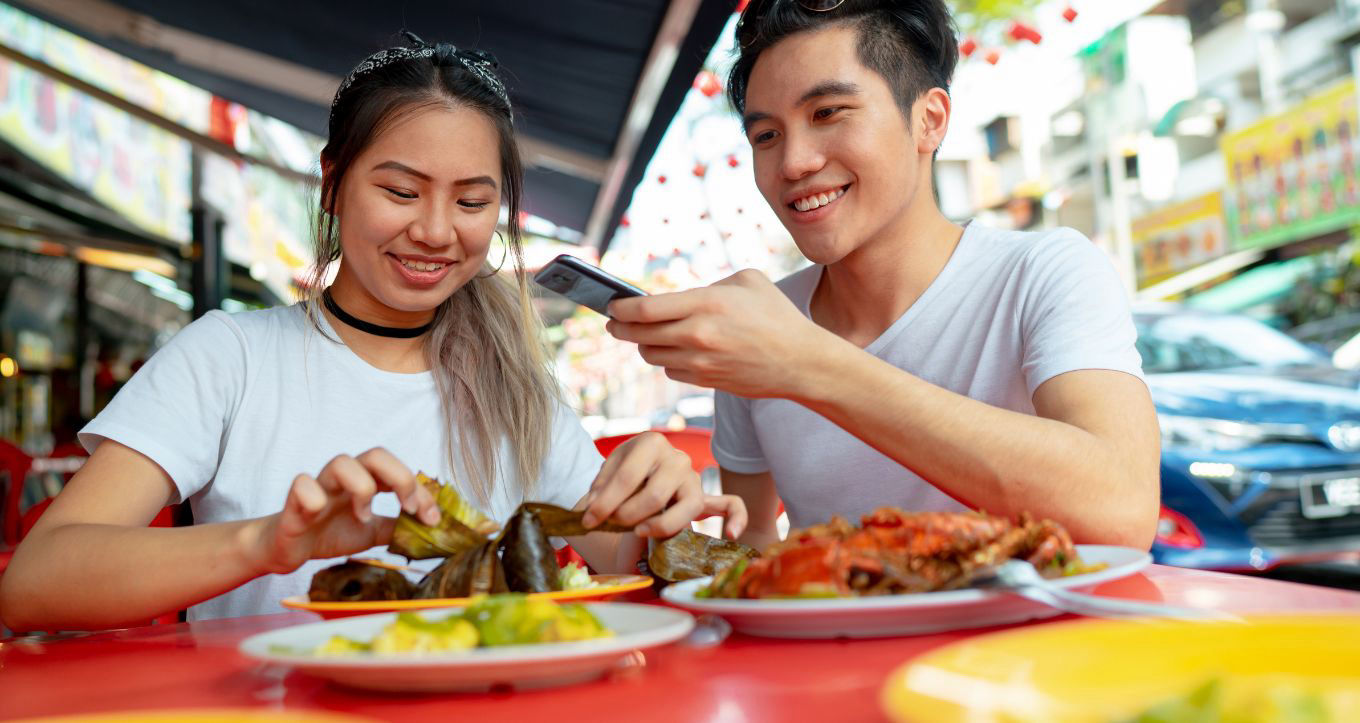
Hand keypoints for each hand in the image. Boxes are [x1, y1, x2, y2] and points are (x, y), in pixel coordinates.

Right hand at [251, 448, 439, 574]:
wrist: (287, 549)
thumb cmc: (329, 533)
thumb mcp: (371, 532)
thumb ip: (396, 528)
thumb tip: (429, 529)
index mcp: (366, 481)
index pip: (399, 471)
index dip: (421, 491)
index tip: (432, 518)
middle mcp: (345, 478)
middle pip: (376, 454)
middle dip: (400, 478)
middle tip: (408, 508)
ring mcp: (319, 486)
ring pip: (341, 462)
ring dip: (362, 488)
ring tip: (364, 516)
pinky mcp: (294, 502)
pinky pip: (302, 485)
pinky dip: (314, 497)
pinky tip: (321, 514)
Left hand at [579, 431, 747, 538]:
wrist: (637, 474)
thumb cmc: (622, 475)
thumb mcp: (605, 474)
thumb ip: (601, 490)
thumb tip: (595, 509)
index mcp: (650, 443)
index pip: (627, 477)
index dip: (605, 503)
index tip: (588, 521)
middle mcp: (677, 458)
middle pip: (655, 494)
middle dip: (627, 515)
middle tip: (611, 524)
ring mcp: (694, 478)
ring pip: (688, 506)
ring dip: (659, 525)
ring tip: (639, 530)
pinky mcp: (704, 497)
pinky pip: (730, 505)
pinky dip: (735, 518)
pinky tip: (733, 534)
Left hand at [606, 269, 831, 398]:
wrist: (801, 362)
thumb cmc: (777, 316)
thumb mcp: (747, 281)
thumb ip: (709, 284)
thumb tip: (681, 296)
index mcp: (705, 304)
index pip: (644, 308)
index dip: (620, 307)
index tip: (610, 304)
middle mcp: (697, 335)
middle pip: (639, 335)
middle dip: (620, 328)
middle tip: (614, 322)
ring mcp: (700, 363)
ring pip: (652, 355)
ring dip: (644, 345)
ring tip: (645, 334)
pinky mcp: (705, 382)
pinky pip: (672, 371)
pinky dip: (669, 361)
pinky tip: (676, 351)